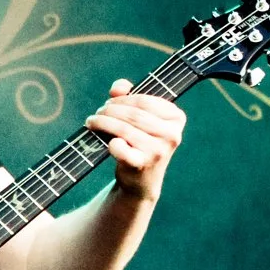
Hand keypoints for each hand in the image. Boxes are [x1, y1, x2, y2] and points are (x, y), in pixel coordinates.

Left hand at [85, 79, 185, 201]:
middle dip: (110, 110)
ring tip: (92, 122)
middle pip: (133, 114)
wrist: (141, 181)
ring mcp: (159, 150)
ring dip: (103, 122)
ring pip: (124, 128)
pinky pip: (120, 147)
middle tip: (98, 113)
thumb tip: (118, 87)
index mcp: (176, 118)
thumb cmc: (139, 143)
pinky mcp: (143, 164)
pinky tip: (106, 142)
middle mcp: (172, 134)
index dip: (122, 99)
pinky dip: (110, 143)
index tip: (109, 102)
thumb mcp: (140, 118)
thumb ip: (129, 96)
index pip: (145, 100)